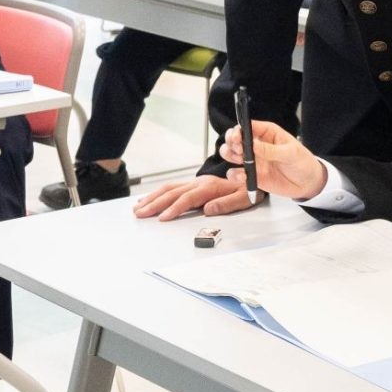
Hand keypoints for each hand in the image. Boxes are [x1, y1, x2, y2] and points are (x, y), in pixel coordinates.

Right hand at [135, 173, 254, 220]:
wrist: (253, 173)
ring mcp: (195, 182)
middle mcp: (200, 182)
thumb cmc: (248, 189)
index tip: (163, 218)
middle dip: (155, 204)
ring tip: (138, 208)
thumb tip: (208, 209)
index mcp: (210, 187)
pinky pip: (172, 186)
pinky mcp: (193, 183)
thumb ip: (226, 204)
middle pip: (173, 193)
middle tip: (141, 214)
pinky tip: (149, 199)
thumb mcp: (244, 198)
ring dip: (152, 198)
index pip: (188, 198)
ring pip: (169, 188)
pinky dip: (158, 193)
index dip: (174, 208)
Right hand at [217, 119, 324, 199]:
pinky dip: (235, 175)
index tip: (237, 137)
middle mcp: (257, 145)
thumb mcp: (291, 153)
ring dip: (229, 155)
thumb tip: (254, 145)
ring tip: (239, 160)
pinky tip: (242, 176)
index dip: (239, 130)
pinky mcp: (252, 175)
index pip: (248, 126)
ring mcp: (253, 160)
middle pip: (235, 138)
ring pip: (231, 154)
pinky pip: (236, 174)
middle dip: (231, 142)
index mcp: (267, 133)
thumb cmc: (303, 162)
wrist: (308, 184)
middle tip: (238, 149)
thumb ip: (271, 150)